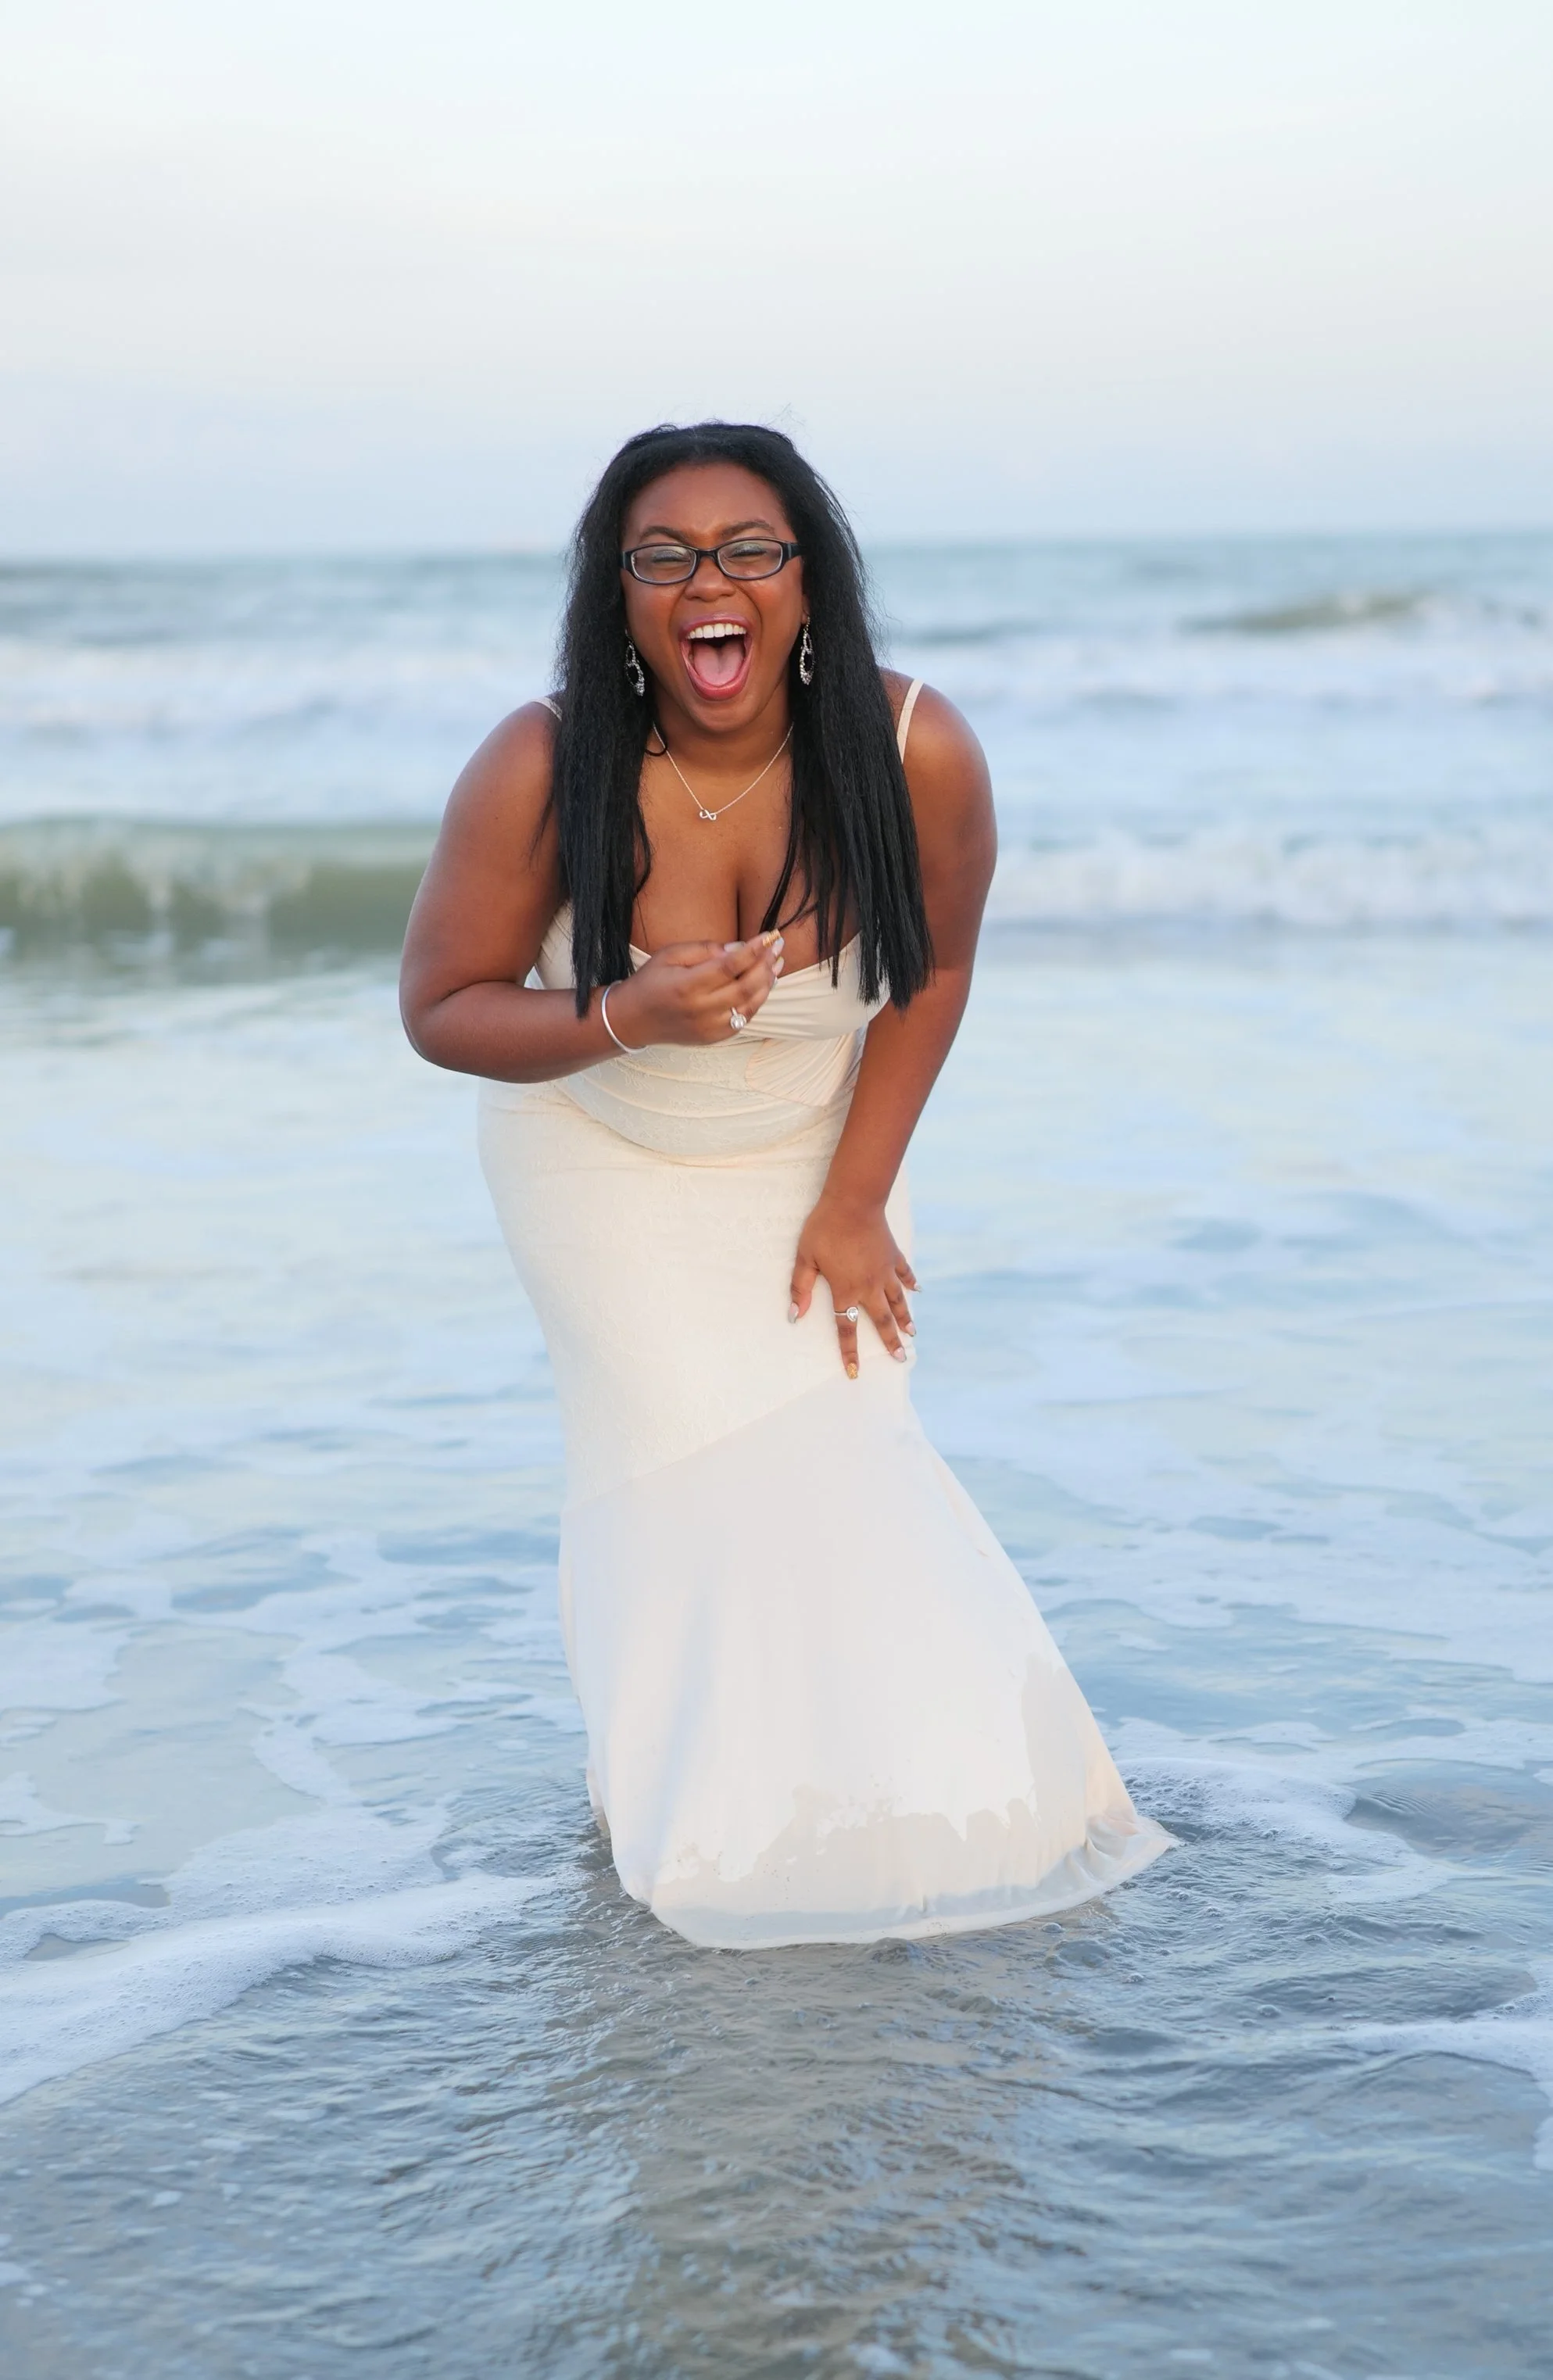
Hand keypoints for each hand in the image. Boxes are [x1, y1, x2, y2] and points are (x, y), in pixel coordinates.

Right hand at [610, 932, 783, 1048]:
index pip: (730, 966)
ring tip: (776, 964)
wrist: (632, 1020)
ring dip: (767, 984)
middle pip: (745, 986)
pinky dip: (757, 1002)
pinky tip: (763, 986)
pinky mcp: (713, 1038)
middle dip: (765, 964)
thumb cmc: (650, 981)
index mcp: (687, 985)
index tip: (768, 935)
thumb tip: (737, 948)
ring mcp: (708, 1027)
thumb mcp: (669, 955)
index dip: (753, 950)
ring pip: (749, 1005)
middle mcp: (700, 1009)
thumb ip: (704, 950)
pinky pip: (743, 1020)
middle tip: (777, 946)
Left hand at [788, 1192, 916, 1377]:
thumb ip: (800, 1288)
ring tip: (913, 1333)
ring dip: (905, 1318)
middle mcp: (870, 1286)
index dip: (849, 1352)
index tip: (854, 1372)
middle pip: (881, 1320)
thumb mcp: (805, 1258)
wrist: (853, 1201)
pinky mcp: (893, 1255)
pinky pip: (904, 1273)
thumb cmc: (825, 1228)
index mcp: (846, 1289)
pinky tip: (918, 1291)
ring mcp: (885, 1270)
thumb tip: (794, 1316)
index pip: (846, 1328)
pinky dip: (911, 1282)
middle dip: (890, 1342)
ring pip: (898, 1300)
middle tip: (901, 1358)